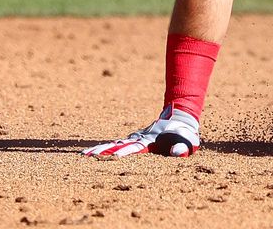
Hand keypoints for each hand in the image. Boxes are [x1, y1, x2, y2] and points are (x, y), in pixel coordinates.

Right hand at [82, 105, 200, 157]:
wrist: (180, 116)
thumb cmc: (185, 134)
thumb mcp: (188, 141)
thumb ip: (182, 148)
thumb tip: (177, 153)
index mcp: (151, 142)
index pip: (135, 149)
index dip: (124, 152)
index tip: (112, 157)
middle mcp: (140, 139)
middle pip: (119, 145)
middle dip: (104, 150)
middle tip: (86, 155)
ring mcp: (136, 138)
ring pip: (116, 143)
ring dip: (101, 149)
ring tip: (84, 154)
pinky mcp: (135, 139)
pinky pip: (119, 143)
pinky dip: (106, 147)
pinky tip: (94, 152)